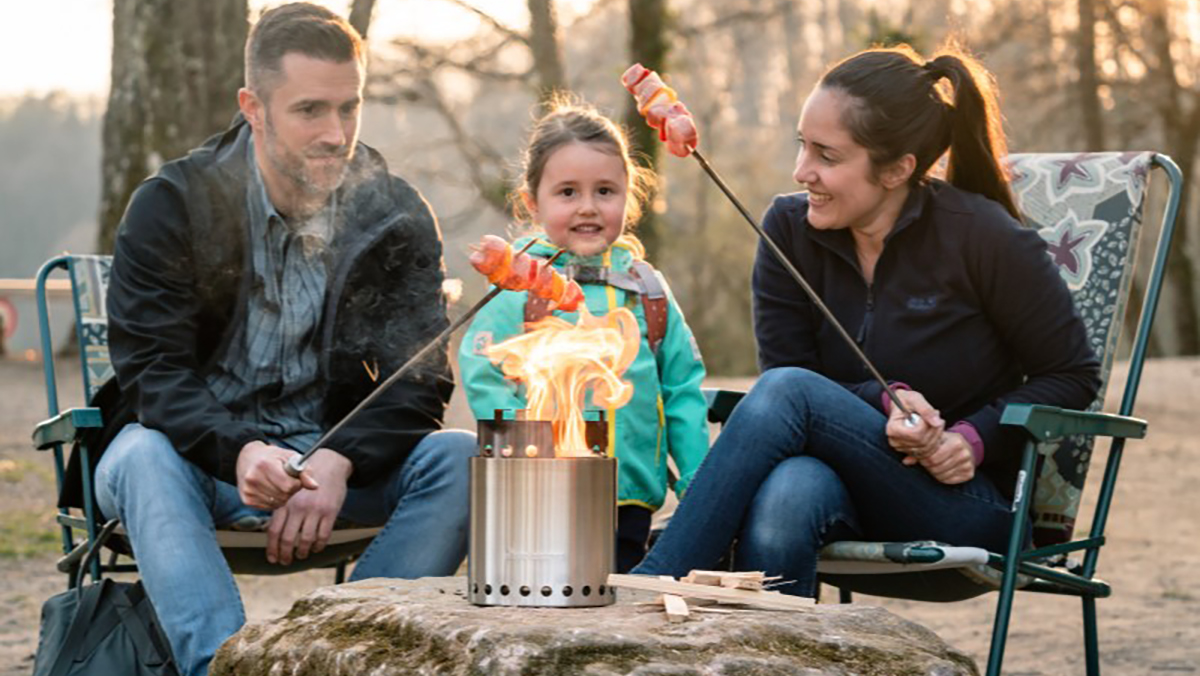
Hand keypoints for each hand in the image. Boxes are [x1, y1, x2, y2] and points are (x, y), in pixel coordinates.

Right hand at [236, 441, 318, 510]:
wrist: (248, 458)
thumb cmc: (274, 457)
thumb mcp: (291, 457)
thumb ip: (305, 472)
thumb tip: (315, 486)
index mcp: (265, 464)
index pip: (288, 486)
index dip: (296, 483)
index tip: (294, 477)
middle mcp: (253, 478)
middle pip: (283, 495)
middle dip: (290, 490)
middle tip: (286, 480)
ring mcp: (248, 490)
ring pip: (277, 503)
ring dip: (283, 496)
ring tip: (277, 483)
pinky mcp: (247, 500)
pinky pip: (269, 507)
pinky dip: (274, 501)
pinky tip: (270, 489)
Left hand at [266, 448, 351, 564]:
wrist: (330, 465)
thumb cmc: (307, 482)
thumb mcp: (290, 493)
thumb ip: (282, 510)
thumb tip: (271, 533)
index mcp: (285, 503)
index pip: (274, 531)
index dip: (272, 548)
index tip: (272, 558)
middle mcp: (298, 507)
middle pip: (288, 539)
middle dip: (285, 555)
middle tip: (286, 561)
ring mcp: (315, 510)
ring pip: (306, 540)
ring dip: (302, 552)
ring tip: (301, 555)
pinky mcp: (330, 512)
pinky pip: (323, 535)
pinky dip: (319, 545)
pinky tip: (316, 547)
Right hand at [886, 389, 944, 460]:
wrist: (901, 405)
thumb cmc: (906, 400)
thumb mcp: (915, 398)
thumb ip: (926, 410)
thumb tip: (937, 423)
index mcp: (893, 428)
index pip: (916, 434)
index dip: (928, 425)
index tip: (934, 412)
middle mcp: (894, 441)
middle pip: (922, 443)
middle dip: (935, 430)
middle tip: (938, 416)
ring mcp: (901, 447)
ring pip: (926, 449)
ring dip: (937, 435)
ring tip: (935, 422)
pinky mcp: (908, 451)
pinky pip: (926, 452)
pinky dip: (934, 442)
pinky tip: (933, 431)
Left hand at [915, 432, 975, 484]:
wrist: (967, 446)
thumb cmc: (946, 442)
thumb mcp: (935, 440)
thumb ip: (920, 449)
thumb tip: (906, 461)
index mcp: (955, 441)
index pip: (932, 456)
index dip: (923, 458)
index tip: (921, 457)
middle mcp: (964, 453)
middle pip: (936, 466)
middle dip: (928, 466)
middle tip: (926, 463)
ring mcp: (967, 464)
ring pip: (942, 475)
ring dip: (933, 472)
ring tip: (933, 466)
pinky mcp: (969, 473)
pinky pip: (949, 480)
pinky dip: (942, 477)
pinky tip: (942, 470)